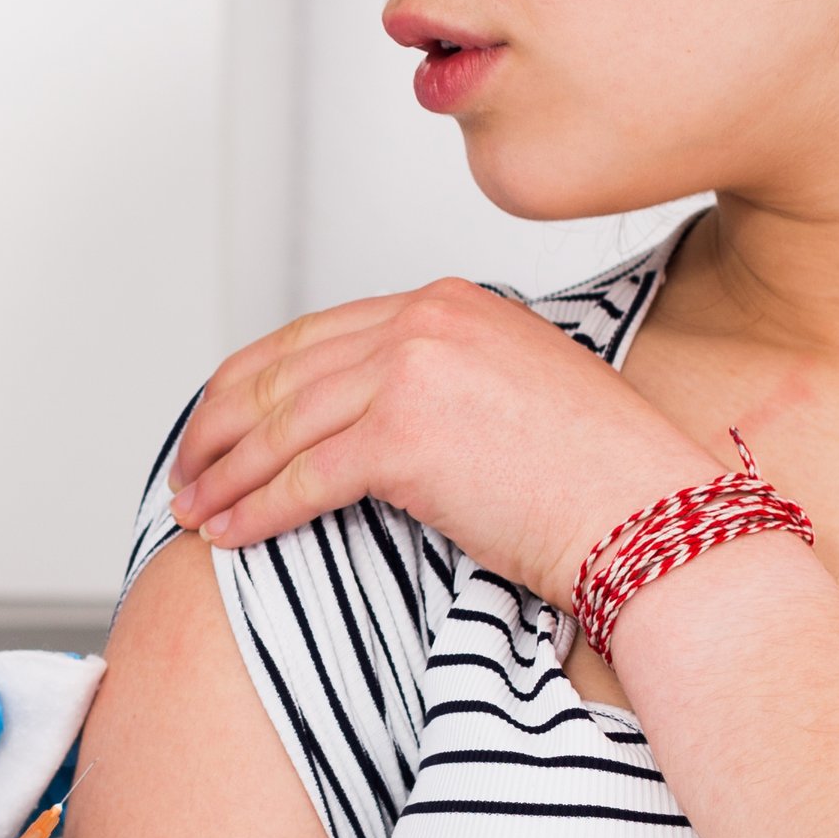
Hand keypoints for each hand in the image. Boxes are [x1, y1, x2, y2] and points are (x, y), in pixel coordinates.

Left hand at [165, 279, 725, 596]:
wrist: (653, 519)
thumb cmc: (600, 482)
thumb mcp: (514, 396)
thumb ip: (440, 386)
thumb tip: (367, 427)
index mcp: (449, 303)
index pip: (316, 335)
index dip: (251, 382)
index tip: (218, 422)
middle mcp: (426, 319)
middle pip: (283, 372)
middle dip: (219, 427)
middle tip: (185, 469)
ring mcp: (413, 369)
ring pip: (281, 425)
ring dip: (224, 473)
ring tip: (191, 509)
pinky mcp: (405, 433)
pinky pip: (302, 476)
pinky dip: (255, 508)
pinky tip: (228, 534)